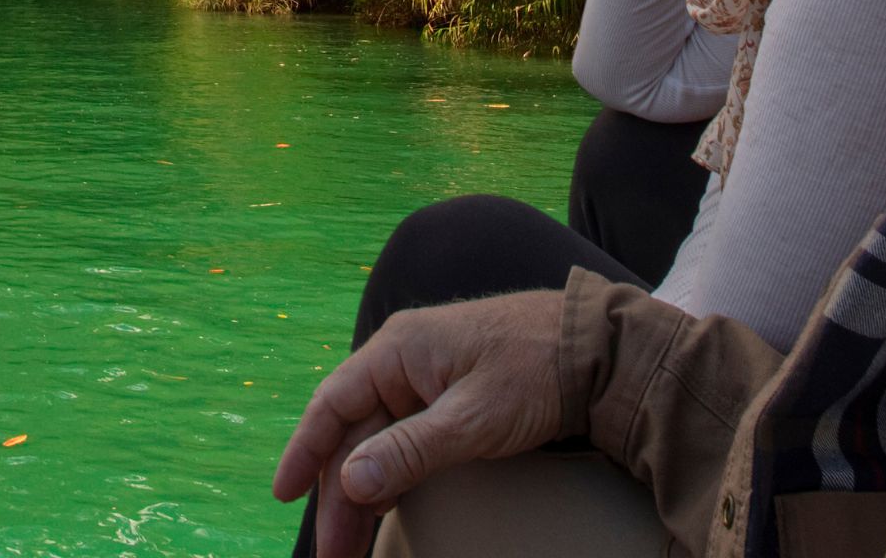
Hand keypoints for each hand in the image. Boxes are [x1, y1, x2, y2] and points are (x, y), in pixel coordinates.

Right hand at [272, 291, 576, 557]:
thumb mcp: (473, 417)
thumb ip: (409, 451)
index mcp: (396, 351)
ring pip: (379, 442)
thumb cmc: (538, 368)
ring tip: (351, 543)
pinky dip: (391, 477)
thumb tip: (349, 483)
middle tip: (335, 551)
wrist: (600, 347)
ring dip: (364, 491)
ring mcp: (425, 380)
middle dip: (339, 494)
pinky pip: (404, 440)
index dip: (304, 451)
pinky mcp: (448, 398)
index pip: (332, 405)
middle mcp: (402, 362)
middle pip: (355, 435)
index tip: (284, 494)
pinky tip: (383, 508)